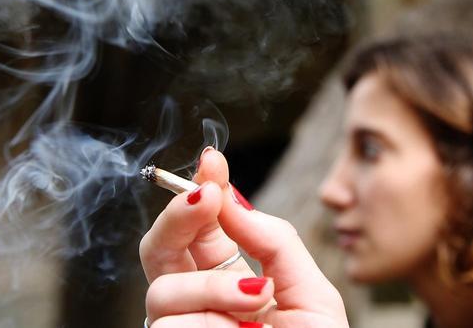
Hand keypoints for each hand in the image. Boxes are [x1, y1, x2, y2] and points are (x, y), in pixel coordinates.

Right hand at [140, 148, 347, 327]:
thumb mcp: (312, 292)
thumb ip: (274, 242)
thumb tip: (230, 197)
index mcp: (229, 280)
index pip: (201, 228)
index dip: (200, 191)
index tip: (213, 161)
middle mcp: (197, 305)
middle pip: (160, 248)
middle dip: (178, 215)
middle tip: (207, 199)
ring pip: (162, 289)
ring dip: (213, 288)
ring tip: (257, 301)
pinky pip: (169, 326)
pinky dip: (209, 324)